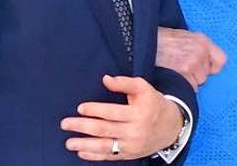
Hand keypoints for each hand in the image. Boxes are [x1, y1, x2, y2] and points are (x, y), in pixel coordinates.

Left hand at [61, 75, 183, 160]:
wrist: (171, 127)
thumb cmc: (153, 103)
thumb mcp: (144, 88)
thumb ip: (125, 82)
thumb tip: (105, 79)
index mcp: (138, 113)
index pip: (112, 112)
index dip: (95, 110)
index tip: (80, 108)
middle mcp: (135, 131)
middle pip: (104, 129)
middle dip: (83, 127)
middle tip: (65, 124)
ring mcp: (131, 145)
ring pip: (105, 146)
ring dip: (84, 145)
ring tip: (69, 143)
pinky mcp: (129, 155)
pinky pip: (109, 157)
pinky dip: (94, 156)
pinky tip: (82, 152)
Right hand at [156, 27, 226, 89]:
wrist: (144, 41)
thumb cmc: (163, 39)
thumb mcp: (186, 36)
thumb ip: (200, 48)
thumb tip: (209, 65)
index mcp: (203, 41)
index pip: (221, 60)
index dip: (212, 67)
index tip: (204, 68)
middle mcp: (200, 52)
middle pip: (206, 75)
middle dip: (195, 74)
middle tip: (181, 66)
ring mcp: (192, 64)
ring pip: (197, 83)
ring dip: (187, 81)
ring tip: (174, 70)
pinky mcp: (183, 74)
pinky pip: (188, 88)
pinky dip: (179, 85)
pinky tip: (171, 75)